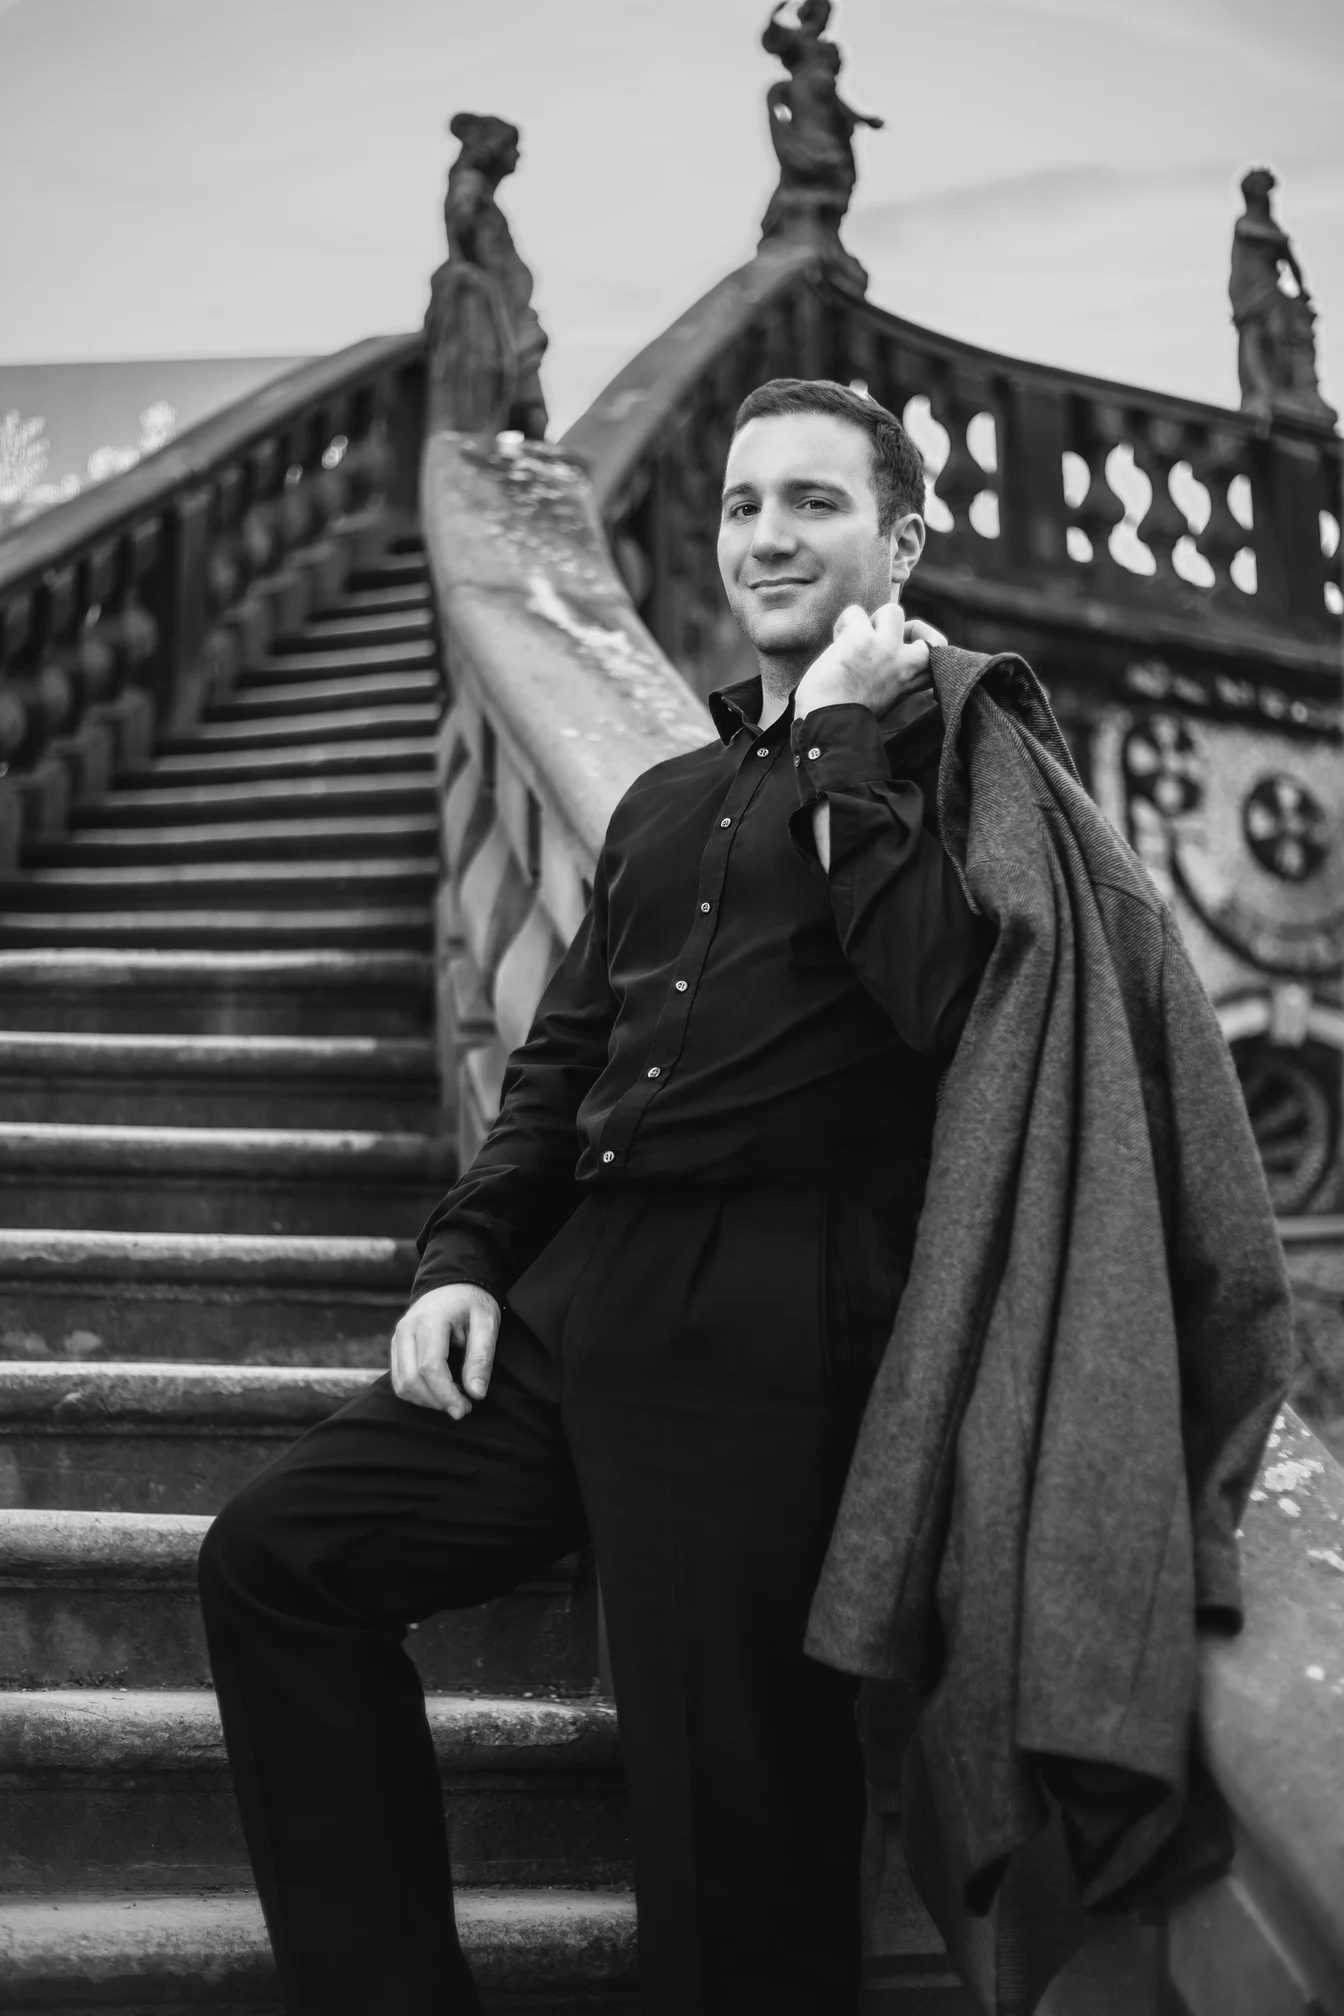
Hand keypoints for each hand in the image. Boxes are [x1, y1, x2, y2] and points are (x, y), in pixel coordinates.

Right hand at [390, 1282, 500, 1417]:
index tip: (465, 1409)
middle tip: (463, 1408)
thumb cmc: (472, 1303)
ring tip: (453, 1400)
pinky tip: (439, 1393)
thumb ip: (481, 1357)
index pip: (430, 1367)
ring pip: (402, 1383)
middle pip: (412, 1379)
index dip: (446, 1394)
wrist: (453, 1284)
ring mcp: (397, 1338)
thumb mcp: (487, 1323)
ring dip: (427, 1400)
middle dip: (437, 1401)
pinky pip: (399, 1379)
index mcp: (429, 1320)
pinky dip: (417, 1393)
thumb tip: (476, 1393)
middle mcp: (406, 1329)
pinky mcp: (396, 1346)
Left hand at [794, 608, 945, 722]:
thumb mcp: (882, 702)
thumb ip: (890, 680)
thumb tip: (880, 658)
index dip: (926, 646)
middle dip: (907, 628)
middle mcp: (903, 663)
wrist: (828, 724)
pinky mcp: (862, 638)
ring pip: (892, 611)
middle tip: (882, 639)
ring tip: (855, 640)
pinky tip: (836, 642)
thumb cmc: (844, 718)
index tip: (909, 648)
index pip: (937, 656)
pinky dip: (843, 623)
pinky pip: (854, 612)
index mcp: (908, 682)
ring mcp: (885, 647)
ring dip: (872, 620)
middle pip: (924, 631)